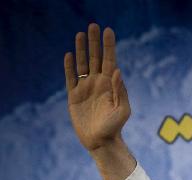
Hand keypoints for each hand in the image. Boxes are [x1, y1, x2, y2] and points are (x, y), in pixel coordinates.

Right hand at [64, 24, 129, 152]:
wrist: (100, 141)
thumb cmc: (115, 127)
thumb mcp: (123, 110)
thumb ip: (120, 91)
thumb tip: (117, 71)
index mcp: (111, 85)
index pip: (110, 60)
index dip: (109, 46)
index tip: (108, 30)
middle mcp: (98, 83)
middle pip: (95, 57)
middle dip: (94, 42)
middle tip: (93, 25)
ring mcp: (86, 88)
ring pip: (82, 64)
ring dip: (80, 49)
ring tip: (80, 34)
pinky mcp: (74, 96)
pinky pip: (70, 78)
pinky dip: (69, 67)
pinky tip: (68, 55)